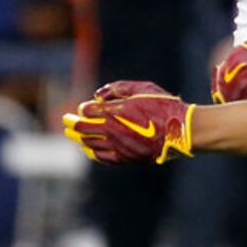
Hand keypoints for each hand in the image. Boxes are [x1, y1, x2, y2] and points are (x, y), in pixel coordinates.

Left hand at [62, 82, 193, 164]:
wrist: (181, 131)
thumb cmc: (164, 106)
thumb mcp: (143, 88)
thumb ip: (118, 88)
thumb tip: (99, 95)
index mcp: (117, 111)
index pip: (88, 111)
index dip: (83, 109)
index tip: (84, 107)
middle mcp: (114, 130)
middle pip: (84, 129)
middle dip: (73, 124)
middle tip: (66, 120)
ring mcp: (119, 146)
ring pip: (90, 143)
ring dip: (80, 138)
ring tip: (74, 135)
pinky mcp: (126, 158)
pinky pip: (102, 157)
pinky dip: (92, 152)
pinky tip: (88, 149)